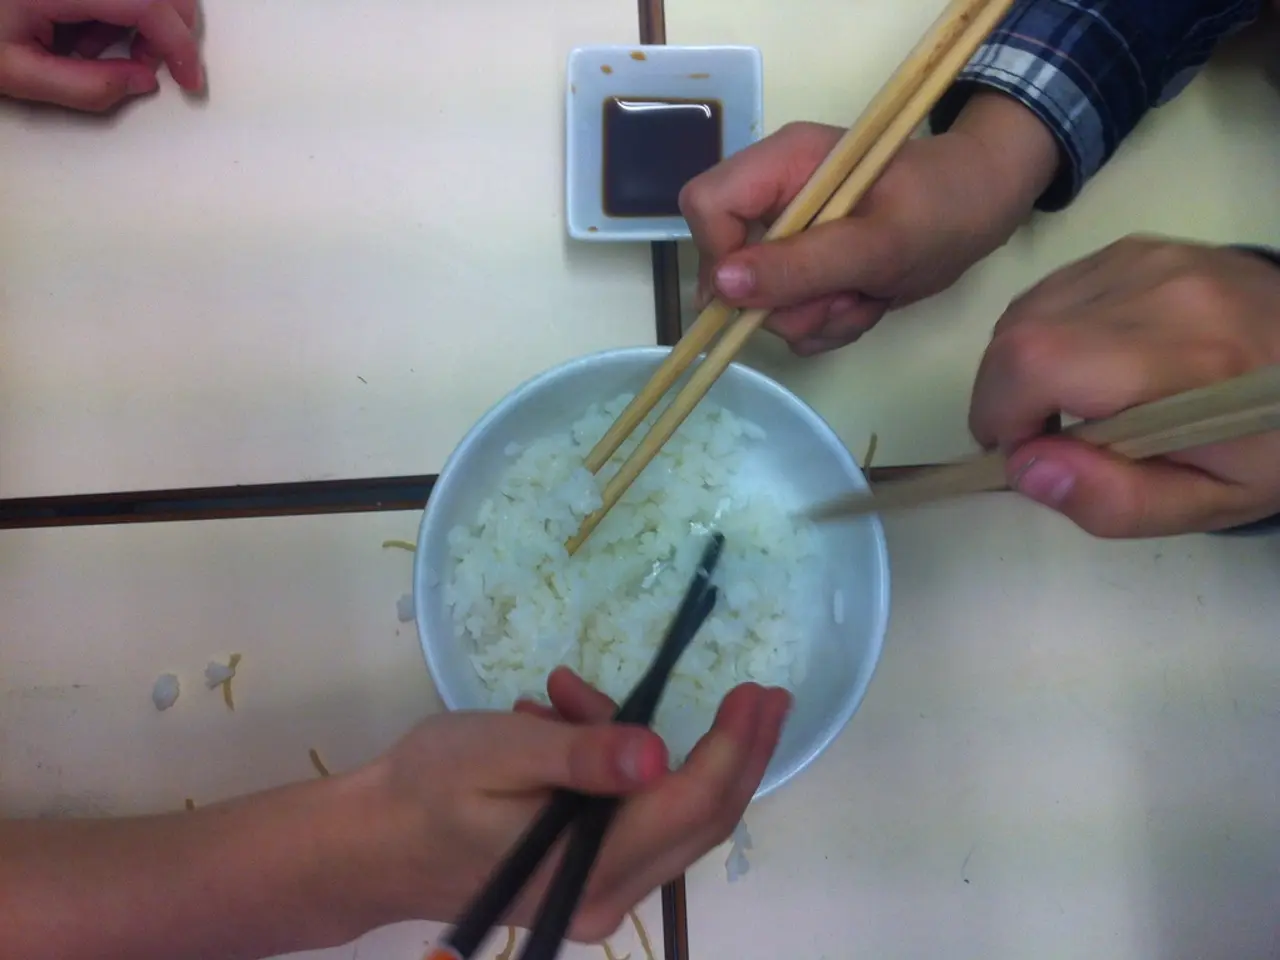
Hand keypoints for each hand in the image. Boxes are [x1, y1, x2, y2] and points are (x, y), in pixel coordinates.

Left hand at [0, 0, 202, 111]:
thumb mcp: (15, 73)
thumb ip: (85, 87)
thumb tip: (143, 82)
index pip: (150, 6)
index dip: (180, 46)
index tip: (190, 79)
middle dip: (169, 32)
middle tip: (142, 66)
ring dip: (142, 18)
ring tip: (91, 44)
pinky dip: (121, 6)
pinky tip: (83, 23)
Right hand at [0, 669, 788, 959]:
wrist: (371, 844)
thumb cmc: (426, 788)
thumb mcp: (497, 750)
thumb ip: (577, 755)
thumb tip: (657, 752)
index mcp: (589, 864)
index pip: (693, 804)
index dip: (735, 747)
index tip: (757, 691)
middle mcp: (607, 893)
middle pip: (702, 820)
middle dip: (736, 752)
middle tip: (761, 692)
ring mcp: (597, 893)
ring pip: (671, 817)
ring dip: (656, 749)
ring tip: (567, 694)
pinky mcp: (584, 878)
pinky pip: (632, 818)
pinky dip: (618, 766)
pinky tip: (557, 719)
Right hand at [679, 92, 1058, 355]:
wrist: (985, 209)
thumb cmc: (945, 207)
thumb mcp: (880, 242)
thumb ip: (801, 265)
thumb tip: (720, 287)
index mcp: (781, 164)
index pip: (705, 206)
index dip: (721, 257)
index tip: (771, 294)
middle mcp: (773, 199)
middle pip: (728, 269)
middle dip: (788, 303)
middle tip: (845, 298)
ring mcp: (786, 236)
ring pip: (762, 305)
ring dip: (816, 317)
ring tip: (867, 297)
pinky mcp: (803, 268)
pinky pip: (789, 318)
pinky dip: (829, 324)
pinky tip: (867, 302)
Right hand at [971, 235, 1279, 536]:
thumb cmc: (1265, 442)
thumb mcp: (1207, 504)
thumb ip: (1115, 501)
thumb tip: (1024, 465)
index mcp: (1191, 361)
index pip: (1041, 363)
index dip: (1004, 414)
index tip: (1031, 456)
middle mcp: (1163, 290)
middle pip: (1018, 337)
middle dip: (1001, 401)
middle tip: (1044, 440)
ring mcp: (1146, 259)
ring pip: (1022, 313)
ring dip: (1016, 370)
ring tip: (1065, 405)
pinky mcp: (1132, 248)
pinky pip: (1048, 294)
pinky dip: (1040, 338)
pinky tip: (1080, 367)